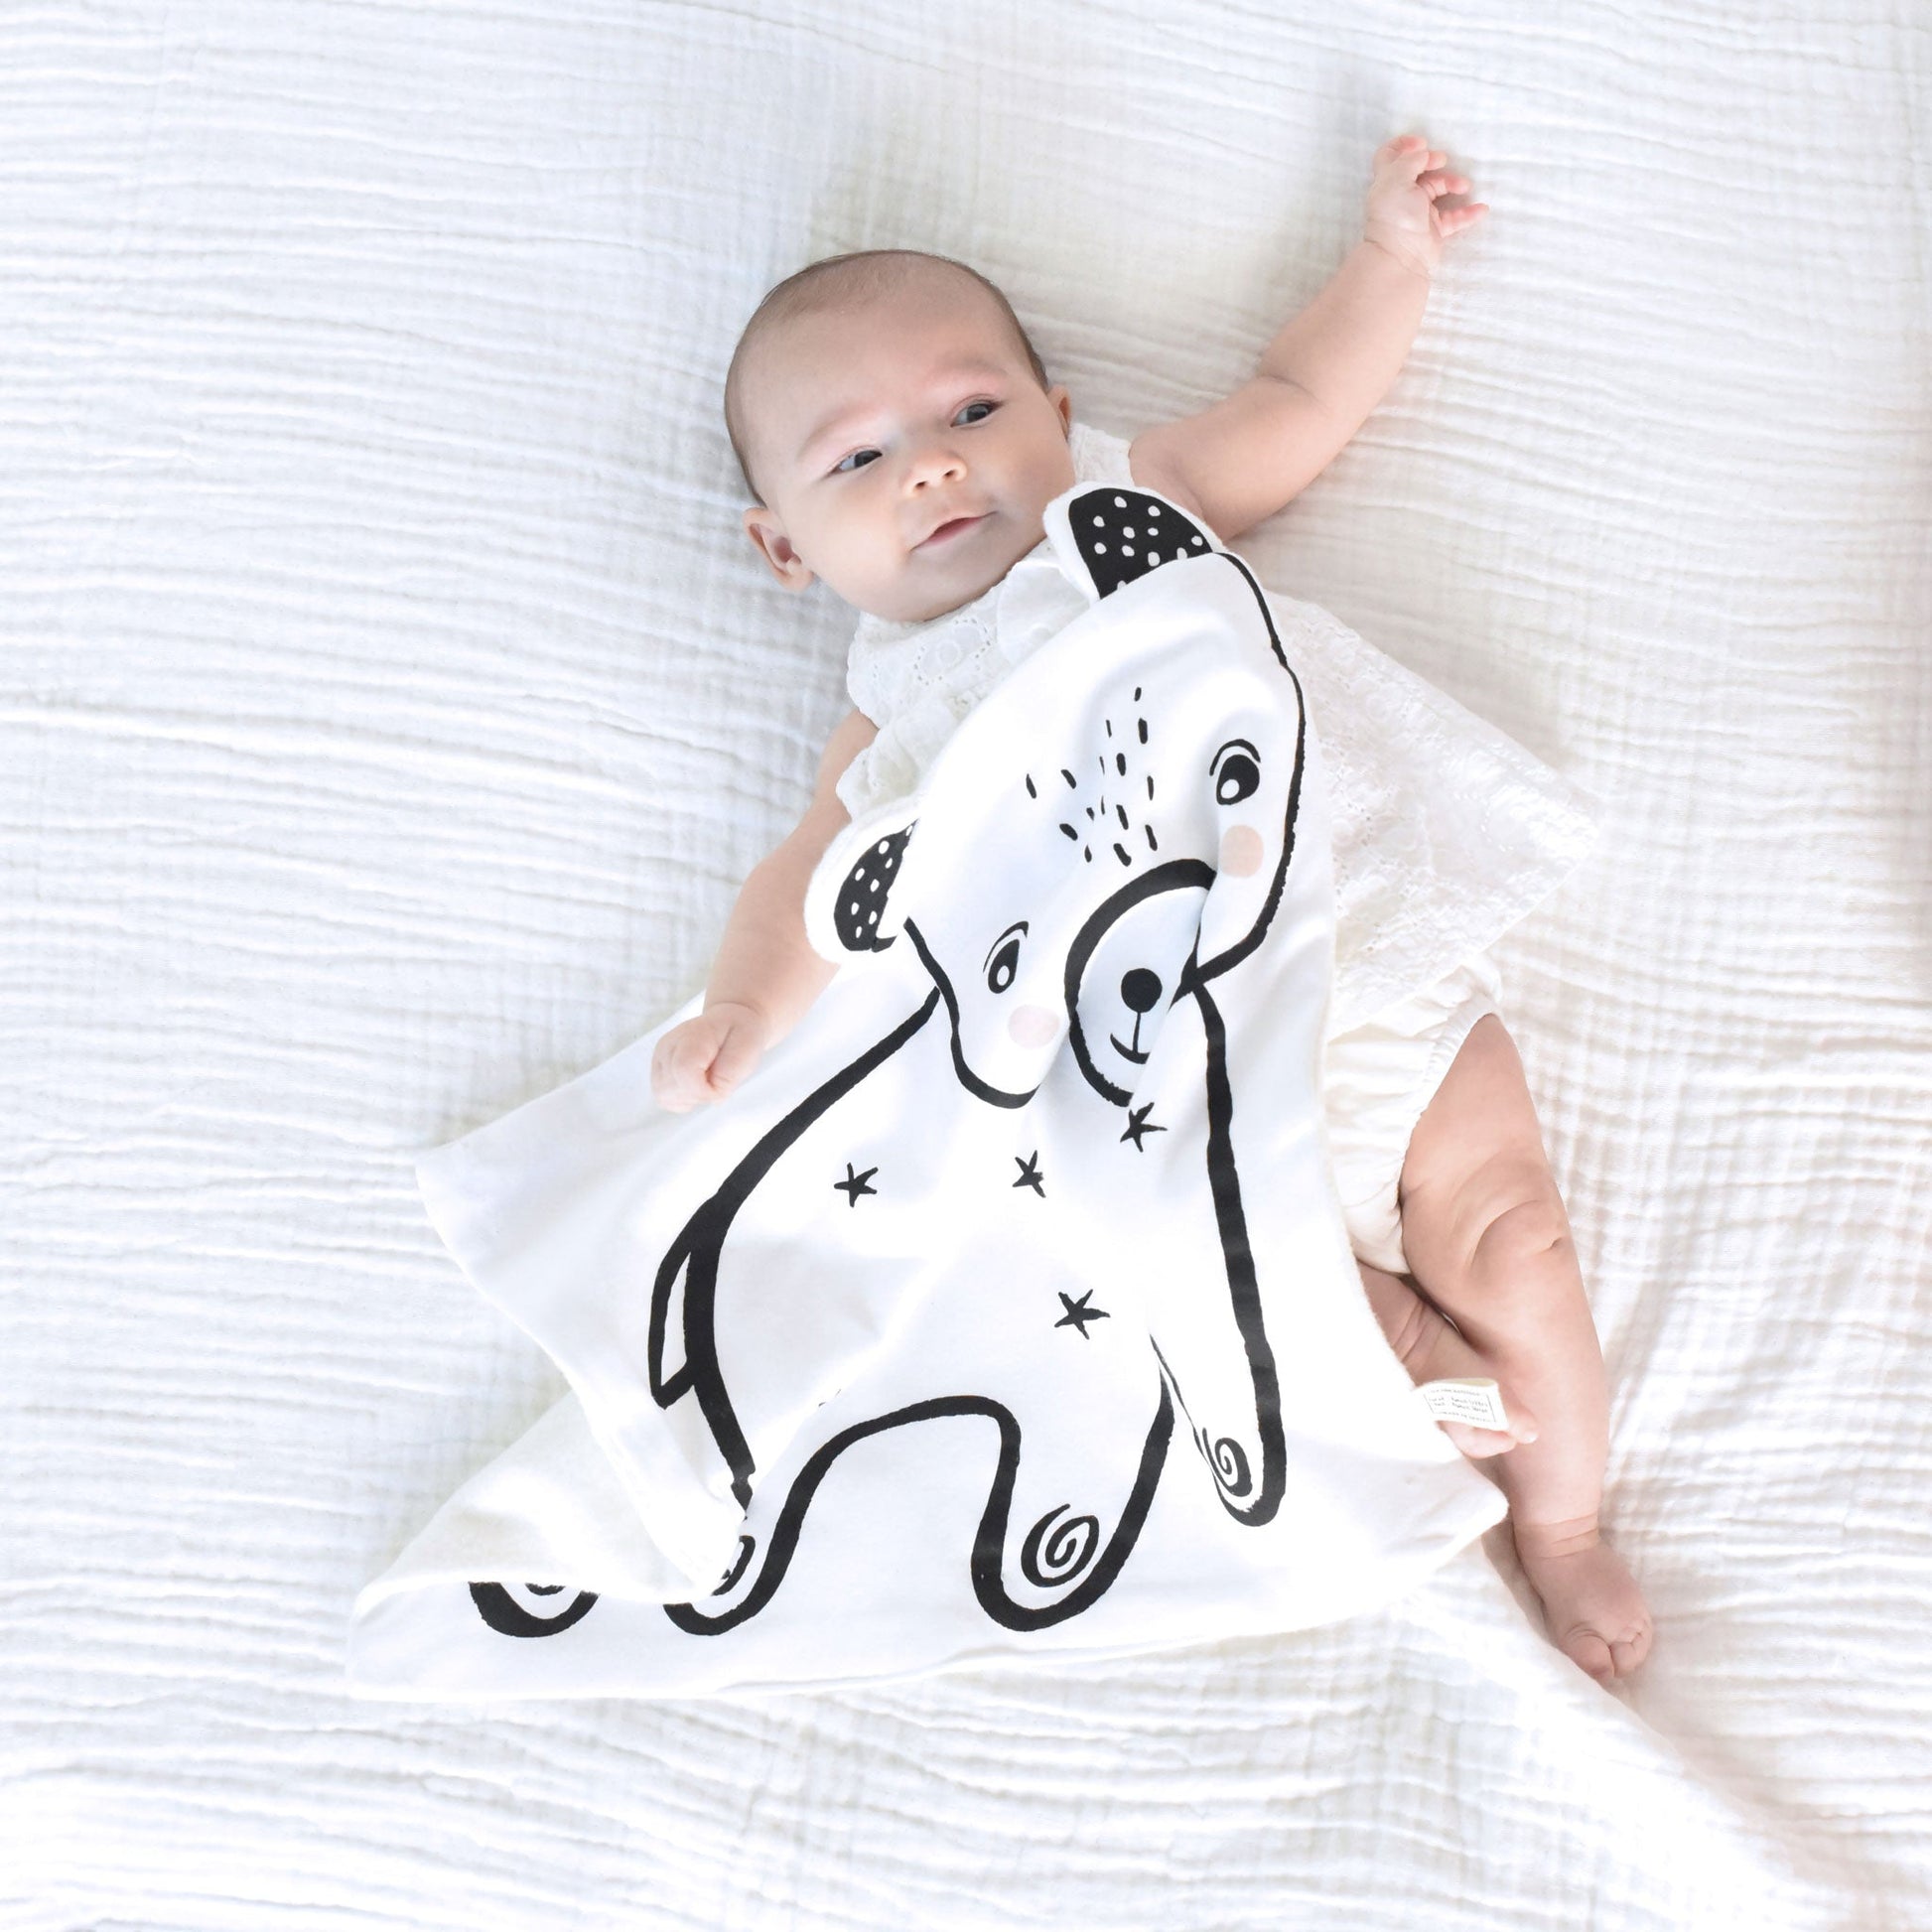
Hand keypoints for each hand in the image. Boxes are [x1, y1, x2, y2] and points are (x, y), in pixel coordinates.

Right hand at [651, 1000, 771, 1112]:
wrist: (730, 1020)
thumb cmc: (740, 1034)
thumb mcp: (747, 1049)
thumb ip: (729, 1075)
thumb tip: (712, 1098)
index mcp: (691, 1035)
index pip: (683, 1071)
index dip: (704, 1091)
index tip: (721, 1087)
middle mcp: (668, 1045)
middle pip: (670, 1088)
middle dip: (697, 1095)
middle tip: (715, 1081)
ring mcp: (660, 1057)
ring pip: (664, 1096)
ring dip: (689, 1098)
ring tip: (707, 1082)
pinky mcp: (659, 1069)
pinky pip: (664, 1098)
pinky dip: (682, 1099)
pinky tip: (697, 1086)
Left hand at [1362, 133, 1487, 280]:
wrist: (1400, 257)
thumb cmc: (1395, 214)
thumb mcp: (1397, 178)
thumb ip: (1411, 160)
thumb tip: (1423, 153)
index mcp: (1388, 181)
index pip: (1390, 156)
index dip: (1403, 145)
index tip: (1421, 143)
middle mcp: (1402, 195)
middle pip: (1420, 172)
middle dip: (1433, 162)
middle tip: (1442, 160)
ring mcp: (1418, 213)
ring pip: (1438, 191)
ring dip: (1453, 183)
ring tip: (1464, 186)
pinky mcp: (1433, 230)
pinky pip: (1454, 218)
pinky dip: (1468, 213)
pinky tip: (1481, 208)